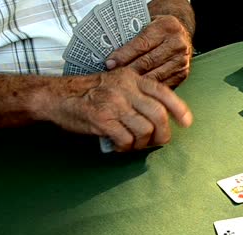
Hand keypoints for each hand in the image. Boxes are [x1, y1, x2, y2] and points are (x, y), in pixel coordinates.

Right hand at [40, 67, 192, 151]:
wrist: (56, 96)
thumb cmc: (90, 94)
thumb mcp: (117, 84)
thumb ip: (138, 96)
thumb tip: (162, 119)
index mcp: (132, 78)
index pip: (163, 93)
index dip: (179, 109)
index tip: (186, 123)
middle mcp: (125, 89)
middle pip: (158, 115)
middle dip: (163, 134)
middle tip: (158, 142)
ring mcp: (113, 104)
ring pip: (144, 130)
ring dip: (142, 143)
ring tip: (132, 144)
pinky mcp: (101, 120)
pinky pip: (125, 140)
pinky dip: (125, 147)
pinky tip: (118, 145)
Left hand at [105, 15, 191, 87]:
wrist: (180, 34)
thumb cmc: (158, 29)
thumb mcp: (147, 22)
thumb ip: (133, 34)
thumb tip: (110, 50)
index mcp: (167, 26)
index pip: (142, 44)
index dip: (124, 55)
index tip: (110, 63)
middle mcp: (177, 43)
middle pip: (147, 62)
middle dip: (127, 69)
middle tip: (112, 75)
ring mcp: (181, 61)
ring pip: (154, 75)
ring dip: (136, 81)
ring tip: (121, 84)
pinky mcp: (182, 74)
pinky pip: (162, 84)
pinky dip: (147, 88)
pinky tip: (136, 89)